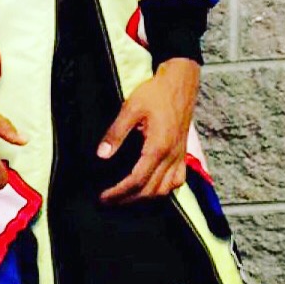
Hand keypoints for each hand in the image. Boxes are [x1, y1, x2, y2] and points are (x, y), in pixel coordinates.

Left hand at [97, 58, 199, 204]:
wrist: (180, 82)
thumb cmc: (155, 93)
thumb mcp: (130, 109)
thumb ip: (115, 134)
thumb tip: (101, 155)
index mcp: (157, 148)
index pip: (136, 181)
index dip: (118, 193)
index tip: (103, 197)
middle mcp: (171, 156)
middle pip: (150, 190)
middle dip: (128, 200)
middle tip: (109, 201)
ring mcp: (179, 156)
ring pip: (165, 189)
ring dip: (145, 198)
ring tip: (126, 198)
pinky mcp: (183, 153)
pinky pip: (177, 180)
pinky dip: (164, 189)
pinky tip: (152, 188)